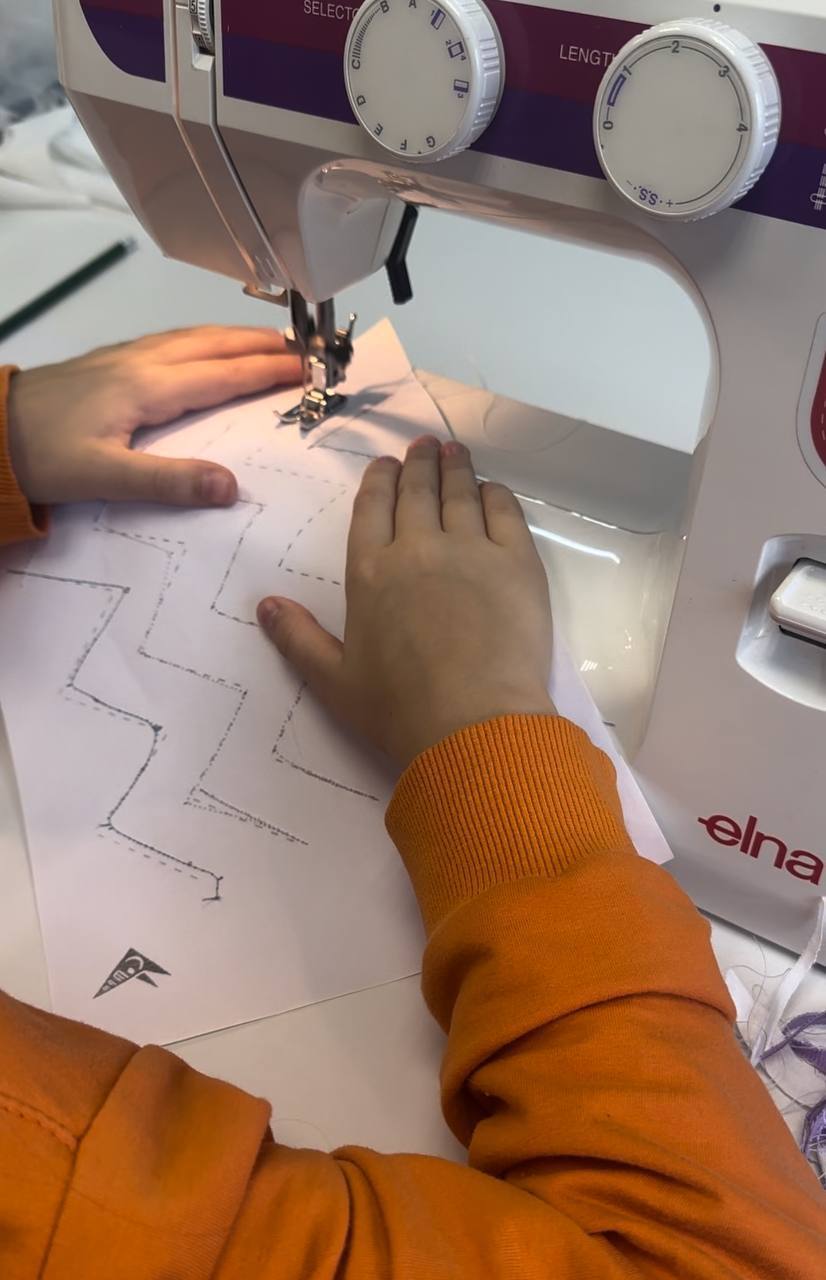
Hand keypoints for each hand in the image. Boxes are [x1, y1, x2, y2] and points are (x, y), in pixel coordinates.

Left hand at [7, 326, 301, 506]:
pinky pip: (168, 341)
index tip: (305, 369)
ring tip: (263, 341)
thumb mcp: (105, 477)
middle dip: (258, 343)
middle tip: (300, 348)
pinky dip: (200, 340)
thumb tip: (231, 487)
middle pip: (211, 343)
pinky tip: (198, 348)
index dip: (266, 370)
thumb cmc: (42, 456)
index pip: (222, 374)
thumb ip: (169, 482)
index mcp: (146, 387)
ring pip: (189, 337)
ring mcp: (120, 358)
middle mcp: (139, 363)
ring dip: (231, 336)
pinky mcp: (104, 363)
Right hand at [258, 437, 554, 768]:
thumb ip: (299, 639)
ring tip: (455, 453)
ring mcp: (471, 550)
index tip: (387, 465)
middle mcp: (418, 548)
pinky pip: (506, 513)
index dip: (380, 481)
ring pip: (461, 494)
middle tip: (425, 445)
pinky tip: (492, 490)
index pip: (372, 509)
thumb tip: (265, 604)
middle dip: (419, 464)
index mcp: (370, 572)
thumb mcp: (335, 682)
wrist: (473, 725)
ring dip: (456, 469)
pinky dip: (497, 495)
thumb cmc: (399, 710)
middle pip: (417, 492)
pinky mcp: (517, 563)